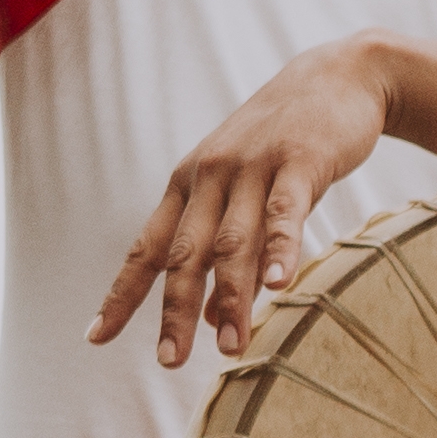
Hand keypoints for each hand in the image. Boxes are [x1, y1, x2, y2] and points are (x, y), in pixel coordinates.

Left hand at [93, 39, 397, 366]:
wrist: (341, 75)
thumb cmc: (289, 141)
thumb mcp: (247, 190)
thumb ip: (226, 250)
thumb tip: (208, 318)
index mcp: (189, 184)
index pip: (146, 248)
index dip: (121, 295)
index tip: (95, 338)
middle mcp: (210, 175)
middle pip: (183, 253)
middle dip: (173, 311)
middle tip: (169, 362)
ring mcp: (254, 166)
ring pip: (233, 241)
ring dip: (230, 297)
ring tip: (231, 349)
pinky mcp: (300, 160)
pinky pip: (286, 212)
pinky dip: (280, 249)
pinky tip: (280, 285)